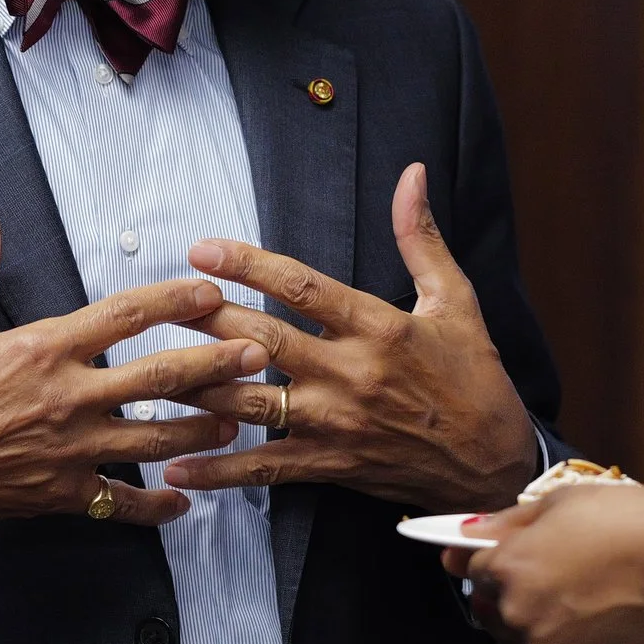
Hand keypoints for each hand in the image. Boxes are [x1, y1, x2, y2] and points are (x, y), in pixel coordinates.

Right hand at [0, 209, 267, 572]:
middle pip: (158, 378)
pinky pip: (119, 503)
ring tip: (240, 419)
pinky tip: (183, 502)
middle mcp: (67, 398)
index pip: (124, 315)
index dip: (173, 299)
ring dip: (202, 429)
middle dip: (215, 364)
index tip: (209, 290)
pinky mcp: (59, 494)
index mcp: (42, 349)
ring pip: (154, 441)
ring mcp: (68, 450)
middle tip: (258, 354)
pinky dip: (154, 507)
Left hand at [161, 162, 539, 511]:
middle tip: (161, 300)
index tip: (203, 249)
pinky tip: (176, 465)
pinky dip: (219, 470)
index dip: (249, 265)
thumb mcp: (456, 300)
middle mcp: (352, 374)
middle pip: (265, 340)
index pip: (303, 287)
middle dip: (208, 319)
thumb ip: (421, 237)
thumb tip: (412, 174)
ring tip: (149, 371)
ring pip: (254, 401)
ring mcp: (337, 423)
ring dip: (199, 387)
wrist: (494, 463)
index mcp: (380, 327)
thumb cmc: (475, 377)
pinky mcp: (331, 464)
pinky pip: (265, 466)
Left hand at [440, 486, 643, 643]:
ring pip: (531, 635)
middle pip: (494, 607)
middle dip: (512, 591)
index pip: (472, 568)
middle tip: (556, 571)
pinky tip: (608, 615)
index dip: (484, 558)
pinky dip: (578, 642)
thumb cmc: (633, 522)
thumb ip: (510, 522)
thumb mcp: (565, 501)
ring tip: (590, 591)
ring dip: (546, 618)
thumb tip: (470, 533)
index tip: (494, 555)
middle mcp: (520, 613)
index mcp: (511, 566)